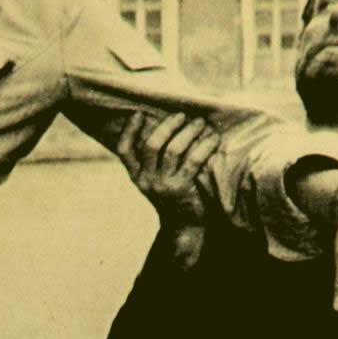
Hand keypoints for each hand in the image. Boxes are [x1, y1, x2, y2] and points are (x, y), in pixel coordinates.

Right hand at [116, 112, 220, 227]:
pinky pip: (193, 161)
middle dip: (168, 126)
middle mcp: (145, 180)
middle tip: (182, 115)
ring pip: (173, 150)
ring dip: (188, 132)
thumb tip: (162, 126)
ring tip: (200, 123)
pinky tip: (213, 139)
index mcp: (135, 176)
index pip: (124, 150)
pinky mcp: (181, 190)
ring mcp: (162, 186)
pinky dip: (204, 147)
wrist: (183, 225)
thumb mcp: (154, 180)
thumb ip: (152, 160)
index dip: (129, 130)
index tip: (138, 113)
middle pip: (152, 145)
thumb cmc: (172, 195)